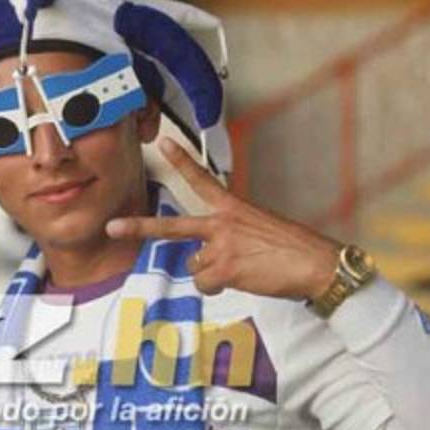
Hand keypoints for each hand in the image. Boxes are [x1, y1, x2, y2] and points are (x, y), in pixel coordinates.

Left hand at [106, 138, 340, 300]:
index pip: (202, 179)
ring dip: (213, 272)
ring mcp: (221, 246)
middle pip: (171, 226)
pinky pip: (206, 284)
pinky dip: (219, 287)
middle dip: (139, 228)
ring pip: (195, 266)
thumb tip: (212, 257)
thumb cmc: (294, 249)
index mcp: (233, 207)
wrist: (318, 265)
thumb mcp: (260, 228)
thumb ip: (231, 234)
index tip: (163, 143)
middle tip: (112, 227)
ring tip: (243, 268)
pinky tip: (243, 279)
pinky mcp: (225, 269)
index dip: (182, 160)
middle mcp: (222, 223)